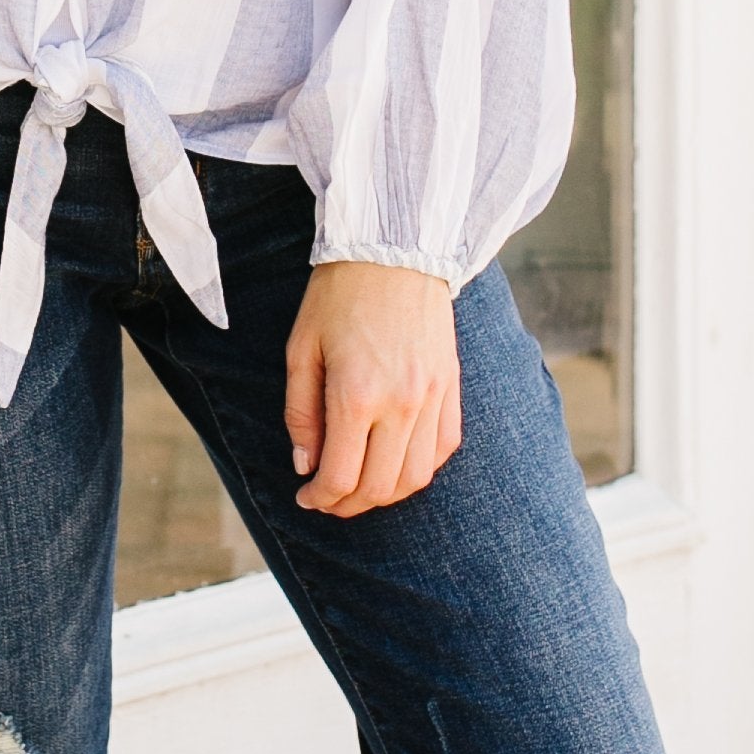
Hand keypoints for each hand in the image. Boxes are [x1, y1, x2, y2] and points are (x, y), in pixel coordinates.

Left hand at [284, 261, 461, 515]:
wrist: (394, 249)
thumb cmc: (338, 296)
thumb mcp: (301, 350)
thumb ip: (301, 413)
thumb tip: (306, 466)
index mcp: (355, 395)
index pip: (340, 476)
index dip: (319, 499)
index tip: (305, 499)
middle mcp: (400, 404)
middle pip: (379, 487)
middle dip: (348, 505)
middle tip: (327, 499)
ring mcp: (433, 397)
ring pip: (416, 478)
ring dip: (385, 495)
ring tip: (360, 487)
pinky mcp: (452, 387)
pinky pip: (443, 449)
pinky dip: (419, 469)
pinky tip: (395, 463)